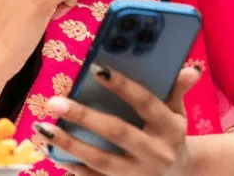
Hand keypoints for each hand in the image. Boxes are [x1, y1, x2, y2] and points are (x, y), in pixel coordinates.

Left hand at [33, 64, 201, 175]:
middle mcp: (155, 153)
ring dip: (68, 144)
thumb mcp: (179, 111)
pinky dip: (70, 165)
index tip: (96, 68)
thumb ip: (178, 88)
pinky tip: (50, 150)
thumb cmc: (171, 134)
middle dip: (84, 117)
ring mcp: (137, 175)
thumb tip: (190, 68)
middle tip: (55, 101)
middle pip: (117, 133)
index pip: (145, 103)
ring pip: (99, 160)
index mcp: (170, 128)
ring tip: (43, 127)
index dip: (122, 86)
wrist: (182, 175)